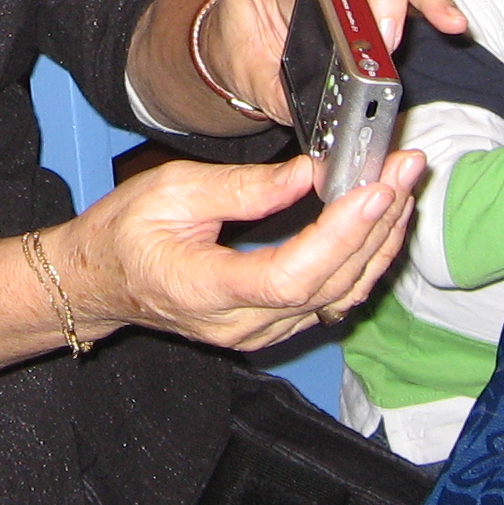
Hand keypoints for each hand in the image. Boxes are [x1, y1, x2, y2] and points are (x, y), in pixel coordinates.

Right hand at [50, 149, 426, 351]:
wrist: (99, 281)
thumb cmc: (123, 232)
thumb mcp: (171, 192)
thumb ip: (244, 188)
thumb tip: (311, 174)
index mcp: (204, 290)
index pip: (290, 276)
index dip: (340, 237)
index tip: (373, 189)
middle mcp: (239, 326)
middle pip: (327, 287)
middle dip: (376, 225)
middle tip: (405, 169)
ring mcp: (259, 334)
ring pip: (338, 298)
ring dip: (379, 242)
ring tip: (404, 187)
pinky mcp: (272, 326)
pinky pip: (331, 300)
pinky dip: (363, 260)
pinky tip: (380, 222)